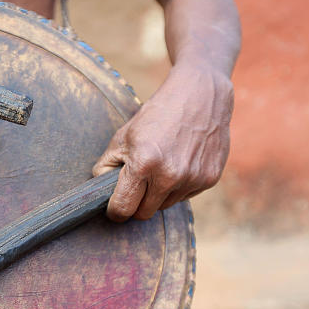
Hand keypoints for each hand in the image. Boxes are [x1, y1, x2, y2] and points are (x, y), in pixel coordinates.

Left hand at [92, 61, 233, 221]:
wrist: (200, 95)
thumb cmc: (156, 115)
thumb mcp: (123, 136)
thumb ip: (106, 166)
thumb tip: (98, 192)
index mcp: (144, 164)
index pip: (123, 208)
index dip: (115, 211)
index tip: (114, 208)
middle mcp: (170, 176)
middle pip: (144, 213)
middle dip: (136, 203)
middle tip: (136, 186)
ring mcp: (192, 179)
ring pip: (165, 206)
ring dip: (158, 195)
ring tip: (160, 167)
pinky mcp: (209, 179)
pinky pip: (185, 197)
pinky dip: (178, 187)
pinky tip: (179, 163)